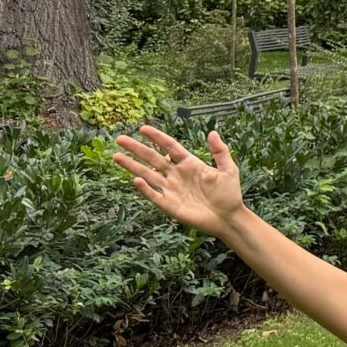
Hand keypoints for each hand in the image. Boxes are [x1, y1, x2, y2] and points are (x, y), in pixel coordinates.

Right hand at [112, 125, 246, 236]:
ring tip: (117, 156)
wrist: (229, 217)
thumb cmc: (229, 194)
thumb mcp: (228, 170)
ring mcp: (171, 189)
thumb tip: (212, 132)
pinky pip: (153, 194)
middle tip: (120, 139)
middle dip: (136, 148)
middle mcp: (176, 174)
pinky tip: (136, 180)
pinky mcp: (169, 204)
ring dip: (132, 166)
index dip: (157, 137)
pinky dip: (144, 188)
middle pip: (153, 158)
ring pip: (147, 174)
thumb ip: (220, 151)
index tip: (143, 128)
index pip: (169, 147)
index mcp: (189, 164)